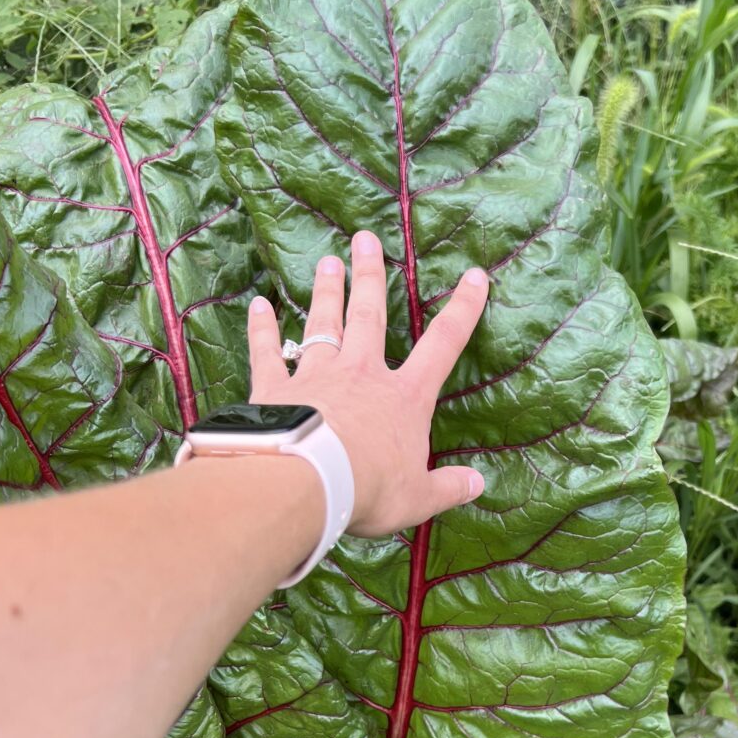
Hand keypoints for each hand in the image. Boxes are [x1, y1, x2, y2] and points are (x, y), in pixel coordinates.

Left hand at [245, 230, 487, 536]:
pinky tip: (258, 306)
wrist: (306, 483)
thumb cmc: (368, 490)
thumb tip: (478, 484)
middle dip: (371, 276)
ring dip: (326, 291)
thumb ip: (448, 487)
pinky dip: (262, 330)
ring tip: (328, 261)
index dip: (463, 311)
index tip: (476, 277)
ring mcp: (316, 376)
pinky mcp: (275, 389)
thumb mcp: (419, 497)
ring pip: (324, 324)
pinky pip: (268, 353)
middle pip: (370, 316)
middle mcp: (362, 375)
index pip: (443, 346)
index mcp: (405, 398)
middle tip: (366, 240)